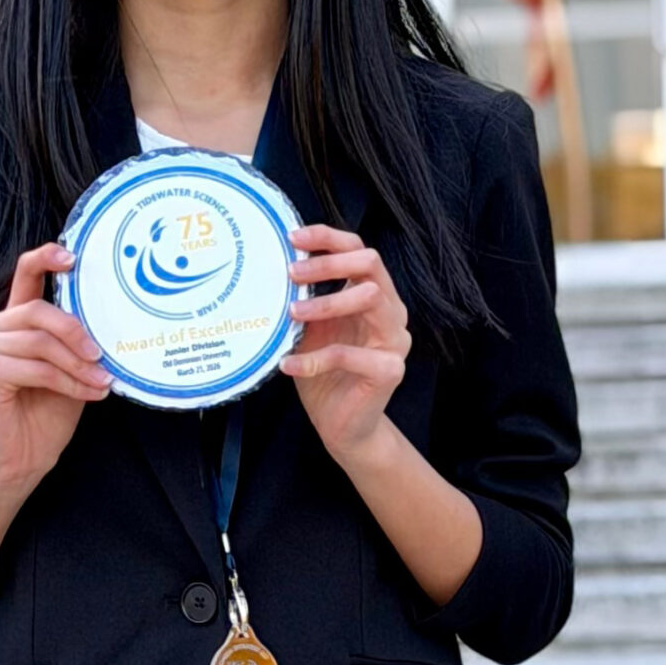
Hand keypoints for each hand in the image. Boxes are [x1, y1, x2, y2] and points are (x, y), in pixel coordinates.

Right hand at [0, 242, 111, 502]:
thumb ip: (76, 342)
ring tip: (101, 381)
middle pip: (40, 311)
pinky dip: (68, 380)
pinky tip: (86, 393)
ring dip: (78, 364)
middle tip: (103, 355)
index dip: (46, 258)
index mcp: (12, 321)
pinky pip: (37, 366)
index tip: (73, 257)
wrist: (18, 462)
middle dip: (77, 333)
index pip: (25, 275)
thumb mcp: (70, 369)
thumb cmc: (43, 416)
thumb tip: (109, 321)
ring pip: (42, 341)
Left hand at [279, 224, 409, 465]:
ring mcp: (395, 340)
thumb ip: (303, 300)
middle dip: (328, 264)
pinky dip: (314, 359)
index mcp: (374, 295)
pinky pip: (350, 355)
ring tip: (292, 313)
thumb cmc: (324, 372)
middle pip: (371, 264)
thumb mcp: (309, 330)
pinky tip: (288, 364)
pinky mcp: (390, 370)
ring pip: (371, 298)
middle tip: (291, 273)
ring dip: (326, 303)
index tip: (293, 238)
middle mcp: (391, 311)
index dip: (329, 238)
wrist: (344, 426)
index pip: (360, 251)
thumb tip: (270, 268)